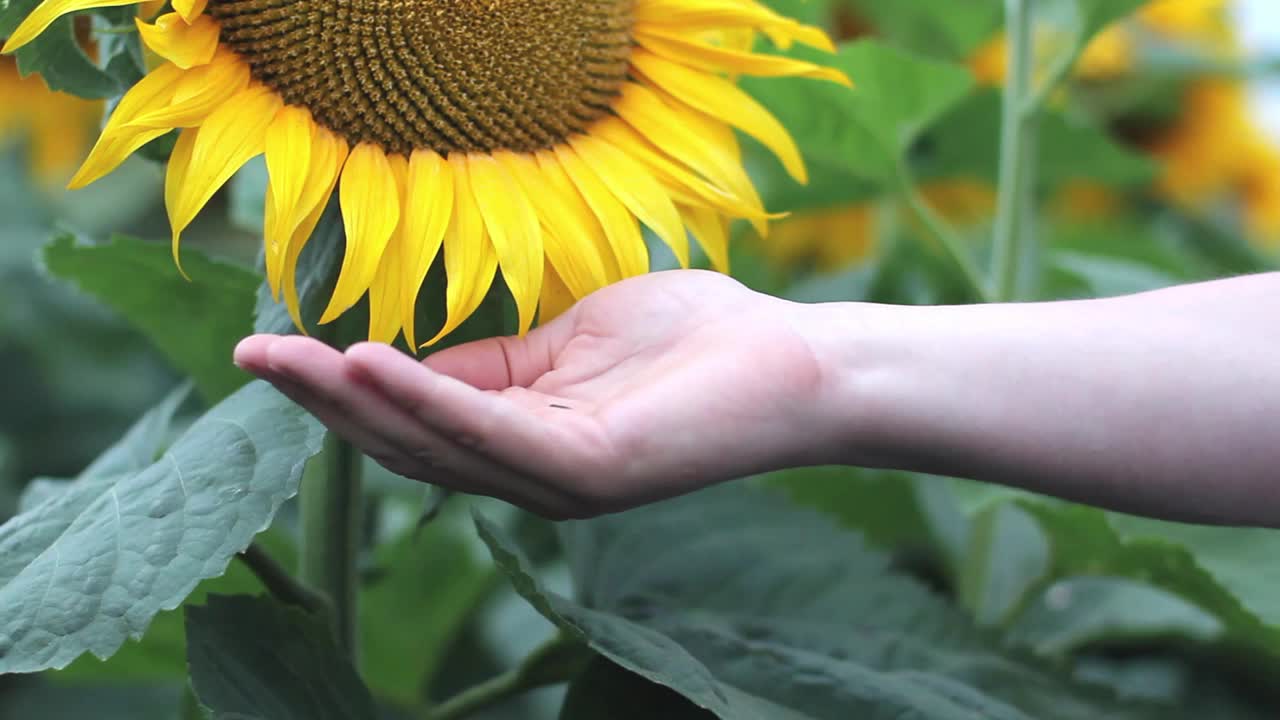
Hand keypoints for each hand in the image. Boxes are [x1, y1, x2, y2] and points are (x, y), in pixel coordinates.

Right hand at [233, 270, 832, 518]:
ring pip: (435, 444)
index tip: (277, 350)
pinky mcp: (590, 470)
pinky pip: (491, 431)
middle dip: (323, 402)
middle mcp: (529, 473)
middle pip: (406, 442)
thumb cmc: (687, 340)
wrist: (787, 357)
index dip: (344, 388)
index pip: (415, 419)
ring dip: (354, 402)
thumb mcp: (565, 342)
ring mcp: (558, 479)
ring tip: (286, 360)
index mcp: (522, 440)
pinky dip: (426, 397)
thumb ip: (491, 361)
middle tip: (249, 358)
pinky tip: (369, 364)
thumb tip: (405, 358)